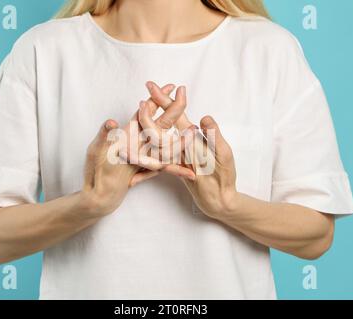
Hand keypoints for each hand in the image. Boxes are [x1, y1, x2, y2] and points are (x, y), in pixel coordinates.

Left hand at [82, 84, 194, 216]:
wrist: (97, 196)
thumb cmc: (94, 172)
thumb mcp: (96, 150)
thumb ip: (104, 136)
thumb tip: (111, 122)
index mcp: (127, 134)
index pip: (145, 112)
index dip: (157, 99)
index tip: (171, 87)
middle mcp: (137, 143)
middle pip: (160, 124)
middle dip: (174, 112)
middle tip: (187, 101)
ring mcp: (143, 156)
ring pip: (166, 146)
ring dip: (181, 142)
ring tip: (195, 135)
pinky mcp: (146, 171)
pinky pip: (165, 168)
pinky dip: (177, 170)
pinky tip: (190, 174)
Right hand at [144, 81, 238, 218]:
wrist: (222, 199)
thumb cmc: (226, 176)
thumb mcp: (223, 153)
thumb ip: (213, 136)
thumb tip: (205, 117)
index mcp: (192, 135)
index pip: (175, 113)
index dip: (163, 99)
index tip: (152, 86)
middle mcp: (182, 143)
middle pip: (160, 124)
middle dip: (148, 112)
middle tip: (137, 102)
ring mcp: (177, 156)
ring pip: (154, 145)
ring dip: (141, 137)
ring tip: (126, 131)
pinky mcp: (174, 169)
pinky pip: (156, 166)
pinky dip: (144, 170)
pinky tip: (132, 173)